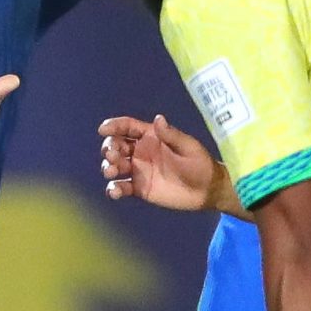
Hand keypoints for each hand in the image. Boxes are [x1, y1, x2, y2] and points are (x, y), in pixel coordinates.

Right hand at [97, 114, 234, 212]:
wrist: (206, 190)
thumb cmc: (200, 164)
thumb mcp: (188, 147)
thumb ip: (172, 135)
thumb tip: (158, 119)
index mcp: (151, 137)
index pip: (127, 127)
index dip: (114, 126)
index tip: (103, 130)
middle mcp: (140, 151)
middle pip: (116, 145)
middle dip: (109, 148)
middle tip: (112, 155)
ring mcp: (138, 170)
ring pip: (114, 165)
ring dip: (108, 167)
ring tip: (112, 171)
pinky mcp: (138, 188)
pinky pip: (120, 187)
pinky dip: (113, 189)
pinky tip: (115, 191)